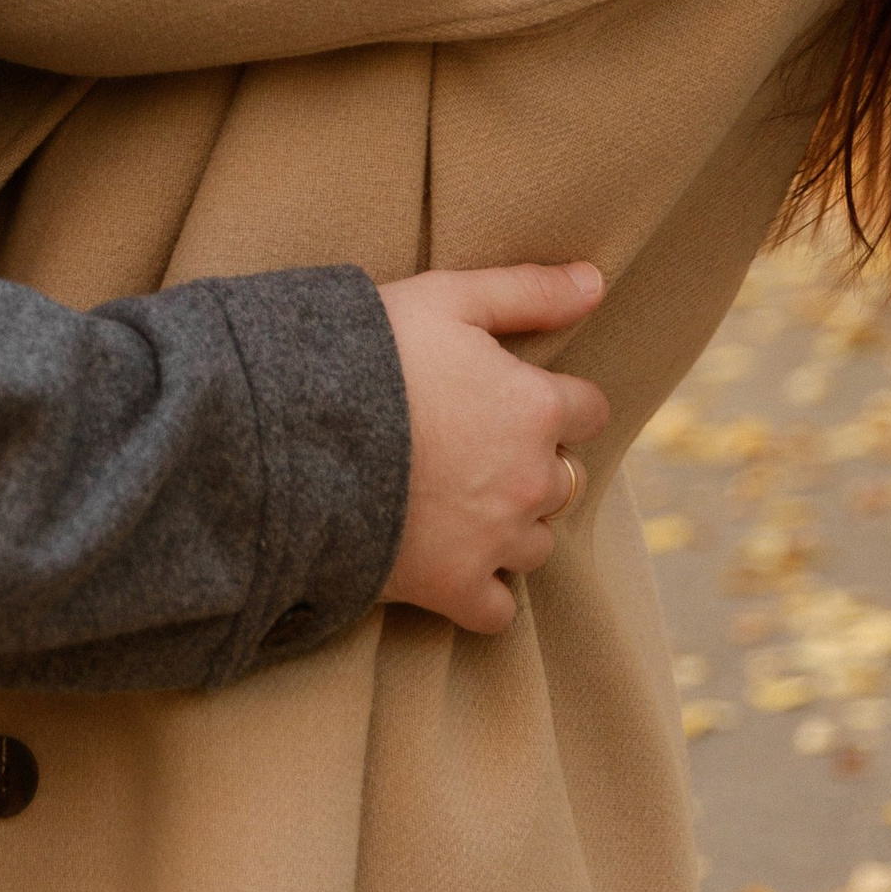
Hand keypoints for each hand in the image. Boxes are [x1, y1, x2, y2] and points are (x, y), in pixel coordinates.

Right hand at [376, 262, 610, 636]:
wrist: (294, 431)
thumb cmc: (371, 352)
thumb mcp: (447, 297)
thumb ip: (528, 290)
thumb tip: (596, 281)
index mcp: (535, 407)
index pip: (588, 409)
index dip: (552, 400)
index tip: (511, 395)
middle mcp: (530, 479)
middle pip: (564, 479)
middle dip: (530, 463)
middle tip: (471, 445)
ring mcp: (495, 540)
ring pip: (537, 544)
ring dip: (510, 525)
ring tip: (456, 500)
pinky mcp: (454, 588)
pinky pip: (497, 610)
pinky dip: (482, 592)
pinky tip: (451, 562)